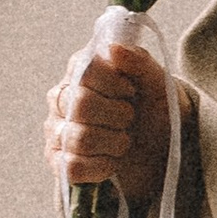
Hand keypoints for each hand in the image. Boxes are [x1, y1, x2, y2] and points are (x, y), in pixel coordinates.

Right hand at [44, 40, 170, 204]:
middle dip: (118, 115)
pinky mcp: (58, 161)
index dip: (114, 84)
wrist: (160, 143)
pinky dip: (101, 166)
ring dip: (114, 142)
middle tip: (129, 117)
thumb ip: (138, 61)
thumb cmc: (153, 105)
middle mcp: (61, 97)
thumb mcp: (157, 81)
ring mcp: (56, 130)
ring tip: (124, 140)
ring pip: (80, 138)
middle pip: (81, 105)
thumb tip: (113, 50)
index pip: (86, 71)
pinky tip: (113, 160)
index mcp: (80, 69)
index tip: (131, 90)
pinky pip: (72, 167)